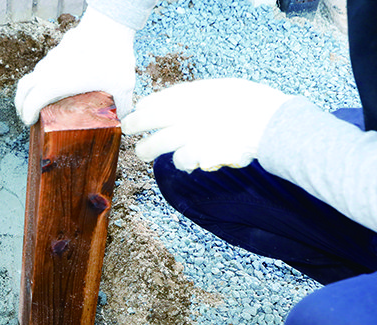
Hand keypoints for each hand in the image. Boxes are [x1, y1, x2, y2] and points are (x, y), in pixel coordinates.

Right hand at [14, 7, 135, 124]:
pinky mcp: (58, 49)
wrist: (110, 22)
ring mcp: (52, 58)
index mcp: (55, 83)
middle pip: (23, 89)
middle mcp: (48, 70)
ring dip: (31, 90)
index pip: (31, 103)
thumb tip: (124, 119)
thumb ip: (122, 106)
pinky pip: (43, 67)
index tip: (30, 122)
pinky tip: (57, 83)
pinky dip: (42, 78)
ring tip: (41, 101)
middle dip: (21, 104)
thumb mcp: (122, 86)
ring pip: (32, 76)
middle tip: (27, 115)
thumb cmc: (112, 54)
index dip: (27, 115)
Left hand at [121, 78, 292, 171]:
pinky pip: (179, 160)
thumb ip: (199, 95)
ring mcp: (191, 133)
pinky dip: (179, 162)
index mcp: (194, 93)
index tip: (139, 110)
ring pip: (157, 144)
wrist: (272, 122)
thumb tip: (176, 101)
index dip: (145, 106)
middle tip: (128, 128)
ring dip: (145, 149)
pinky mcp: (198, 153)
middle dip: (134, 124)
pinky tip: (183, 162)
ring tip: (142, 152)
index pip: (159, 98)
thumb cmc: (253, 104)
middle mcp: (187, 112)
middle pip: (149, 119)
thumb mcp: (223, 88)